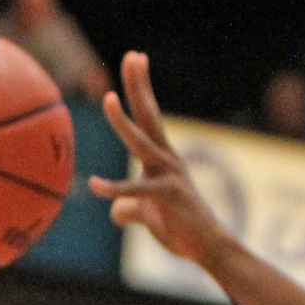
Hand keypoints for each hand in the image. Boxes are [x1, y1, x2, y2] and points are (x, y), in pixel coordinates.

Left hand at [90, 51, 228, 267]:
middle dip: (139, 86)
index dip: (139, 88)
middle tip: (133, 55)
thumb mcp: (150, 216)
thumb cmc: (184, 231)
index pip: (148, 117)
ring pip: (141, 143)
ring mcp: (169, 176)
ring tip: (108, 99)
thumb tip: (116, 213)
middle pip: (149, 116)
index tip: (135, 60)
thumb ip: (130, 209)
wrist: (209, 249)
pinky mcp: (167, 197)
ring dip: (123, 122)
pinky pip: (135, 191)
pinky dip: (114, 189)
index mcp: (163, 158)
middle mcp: (167, 160)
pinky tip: (95, 185)